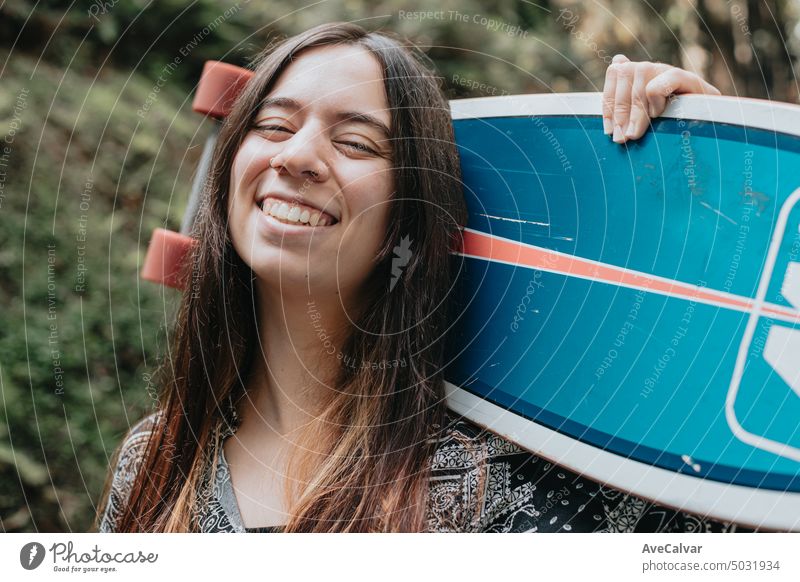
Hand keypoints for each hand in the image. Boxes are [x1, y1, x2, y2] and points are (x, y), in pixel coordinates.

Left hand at [602, 54, 720, 142]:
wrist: (711, 133)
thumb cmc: (670, 132)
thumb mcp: (642, 123)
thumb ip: (625, 105)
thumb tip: (615, 64)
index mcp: (640, 77)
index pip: (616, 73)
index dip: (608, 102)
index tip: (609, 131)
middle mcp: (655, 69)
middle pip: (625, 72)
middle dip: (620, 110)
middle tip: (622, 138)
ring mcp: (671, 72)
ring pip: (642, 72)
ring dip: (635, 109)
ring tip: (636, 133)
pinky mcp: (691, 79)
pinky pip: (665, 78)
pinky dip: (656, 97)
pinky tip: (659, 114)